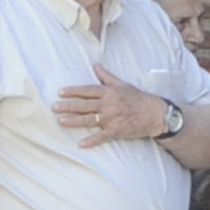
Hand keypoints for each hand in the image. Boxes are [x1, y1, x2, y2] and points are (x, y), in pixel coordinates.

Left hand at [52, 73, 177, 147]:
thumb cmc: (138, 98)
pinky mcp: (117, 130)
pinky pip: (102, 136)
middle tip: (54, 107)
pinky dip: (92, 140)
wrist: (155, 113)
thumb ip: (106, 77)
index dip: (73, 91)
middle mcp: (109, 104)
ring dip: (74, 121)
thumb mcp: (122, 84)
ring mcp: (113, 118)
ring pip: (90, 119)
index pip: (88, 90)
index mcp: (109, 92)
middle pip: (85, 105)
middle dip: (69, 106)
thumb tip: (95, 66)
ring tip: (61, 121)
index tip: (60, 92)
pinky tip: (81, 143)